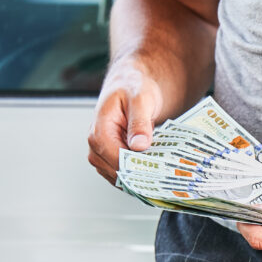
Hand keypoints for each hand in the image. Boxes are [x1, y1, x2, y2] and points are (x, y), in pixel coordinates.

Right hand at [87, 60, 163, 184]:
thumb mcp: (140, 100)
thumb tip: (139, 145)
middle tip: (164, 175)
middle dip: (140, 175)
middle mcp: (97, 145)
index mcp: (99, 130)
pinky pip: (124, 174)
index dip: (136, 167)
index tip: (158, 171)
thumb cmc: (133, 87)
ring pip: (119, 177)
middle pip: (116, 172)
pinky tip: (154, 172)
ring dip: (139, 178)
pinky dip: (138, 175)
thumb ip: (140, 122)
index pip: (115, 159)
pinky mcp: (112, 158)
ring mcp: (102, 153)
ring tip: (160, 174)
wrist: (131, 84)